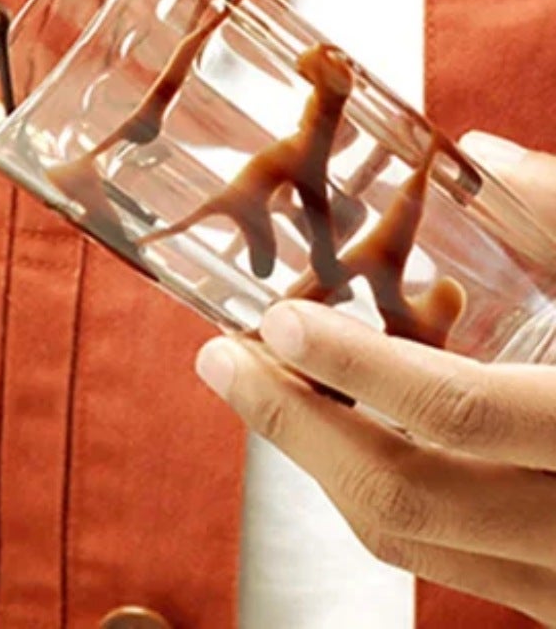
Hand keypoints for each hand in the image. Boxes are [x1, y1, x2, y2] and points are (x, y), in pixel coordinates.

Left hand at [195, 132, 555, 623]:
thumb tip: (480, 154)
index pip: (462, 415)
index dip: (359, 369)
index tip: (275, 320)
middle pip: (404, 499)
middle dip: (294, 429)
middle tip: (223, 363)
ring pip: (408, 536)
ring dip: (321, 460)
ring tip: (263, 386)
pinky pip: (438, 550)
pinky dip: (376, 486)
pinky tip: (344, 429)